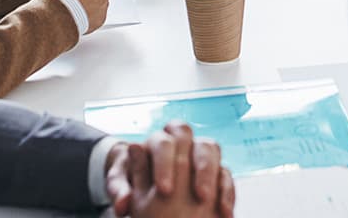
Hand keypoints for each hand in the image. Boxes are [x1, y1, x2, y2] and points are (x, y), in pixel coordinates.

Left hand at [105, 121, 234, 217]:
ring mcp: (198, 154)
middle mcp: (179, 142)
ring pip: (210, 148)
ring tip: (207, 200)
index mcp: (156, 142)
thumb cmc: (131, 181)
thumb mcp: (122, 186)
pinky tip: (225, 213)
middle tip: (195, 194)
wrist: (146, 188)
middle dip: (194, 164)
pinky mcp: (214, 172)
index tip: (165, 191)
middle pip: (190, 137)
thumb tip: (122, 204)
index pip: (163, 142)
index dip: (165, 164)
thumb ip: (120, 191)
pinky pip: (226, 174)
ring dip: (211, 174)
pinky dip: (227, 192)